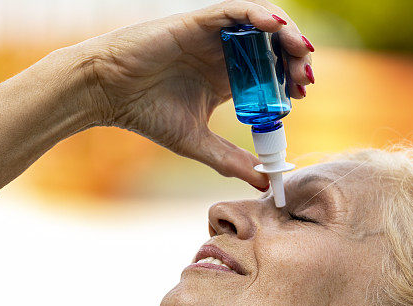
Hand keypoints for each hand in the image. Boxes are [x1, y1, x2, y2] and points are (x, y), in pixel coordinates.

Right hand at [71, 0, 313, 188]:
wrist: (108, 93)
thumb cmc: (146, 114)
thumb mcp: (197, 143)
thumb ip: (232, 161)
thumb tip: (266, 182)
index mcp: (227, 79)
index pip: (271, 73)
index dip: (290, 80)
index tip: (300, 95)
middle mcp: (224, 54)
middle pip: (273, 47)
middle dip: (294, 57)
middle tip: (304, 77)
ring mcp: (213, 36)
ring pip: (261, 23)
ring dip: (285, 34)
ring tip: (299, 50)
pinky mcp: (199, 22)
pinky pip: (235, 10)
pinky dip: (258, 14)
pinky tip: (275, 26)